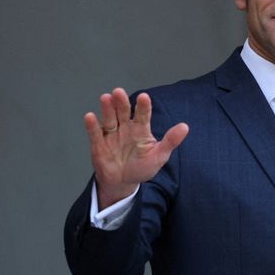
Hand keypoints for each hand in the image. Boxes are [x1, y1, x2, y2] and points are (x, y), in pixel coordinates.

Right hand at [84, 88, 188, 209]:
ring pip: (109, 119)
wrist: (123, 182)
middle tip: (119, 92)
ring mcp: (112, 135)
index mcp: (141, 129)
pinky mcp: (99, 144)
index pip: (143, 115)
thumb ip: (170, 141)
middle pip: (123, 112)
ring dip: (107, 109)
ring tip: (106, 98)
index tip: (144, 97)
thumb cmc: (142, 167)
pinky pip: (95, 134)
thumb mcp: (159, 156)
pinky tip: (90, 117)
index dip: (143, 106)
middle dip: (121, 102)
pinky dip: (92, 126)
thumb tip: (185, 127)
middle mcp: (126, 128)